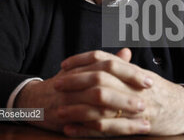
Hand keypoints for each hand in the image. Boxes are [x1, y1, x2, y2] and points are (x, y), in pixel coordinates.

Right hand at [14, 48, 152, 134]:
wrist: (35, 99)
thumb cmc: (65, 83)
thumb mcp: (83, 69)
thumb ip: (107, 62)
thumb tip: (127, 52)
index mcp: (84, 68)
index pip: (109, 66)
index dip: (129, 73)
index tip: (149, 80)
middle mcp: (76, 82)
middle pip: (104, 84)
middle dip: (127, 94)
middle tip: (148, 102)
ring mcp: (70, 100)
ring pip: (99, 107)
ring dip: (124, 116)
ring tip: (145, 121)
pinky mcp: (67, 118)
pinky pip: (91, 126)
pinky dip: (110, 131)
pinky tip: (125, 134)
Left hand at [56, 49, 183, 136]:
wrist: (183, 109)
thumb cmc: (159, 90)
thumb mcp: (142, 74)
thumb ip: (124, 65)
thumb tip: (108, 55)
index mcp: (132, 70)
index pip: (103, 58)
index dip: (82, 60)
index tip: (64, 64)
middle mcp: (131, 85)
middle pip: (99, 77)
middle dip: (76, 80)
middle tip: (57, 83)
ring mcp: (132, 105)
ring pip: (100, 103)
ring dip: (77, 107)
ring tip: (59, 109)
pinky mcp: (132, 125)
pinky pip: (106, 128)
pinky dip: (86, 130)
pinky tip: (71, 130)